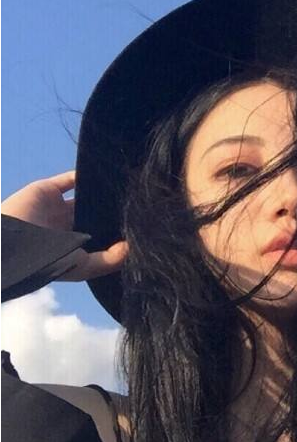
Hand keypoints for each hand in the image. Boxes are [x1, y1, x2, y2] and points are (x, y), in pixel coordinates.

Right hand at [1, 171, 127, 280]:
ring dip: (99, 190)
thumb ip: (110, 260)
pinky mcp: (46, 190)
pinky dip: (84, 174)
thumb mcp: (83, 267)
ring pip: (83, 194)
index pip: (99, 234)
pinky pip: (69, 178)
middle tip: (136, 202)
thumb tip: (132, 248)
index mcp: (72, 244)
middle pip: (93, 212)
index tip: (138, 224)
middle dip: (109, 208)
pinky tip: (104, 175)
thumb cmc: (48, 260)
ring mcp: (55, 207)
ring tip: (125, 185)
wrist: (12, 243)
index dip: (115, 230)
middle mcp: (65, 225)